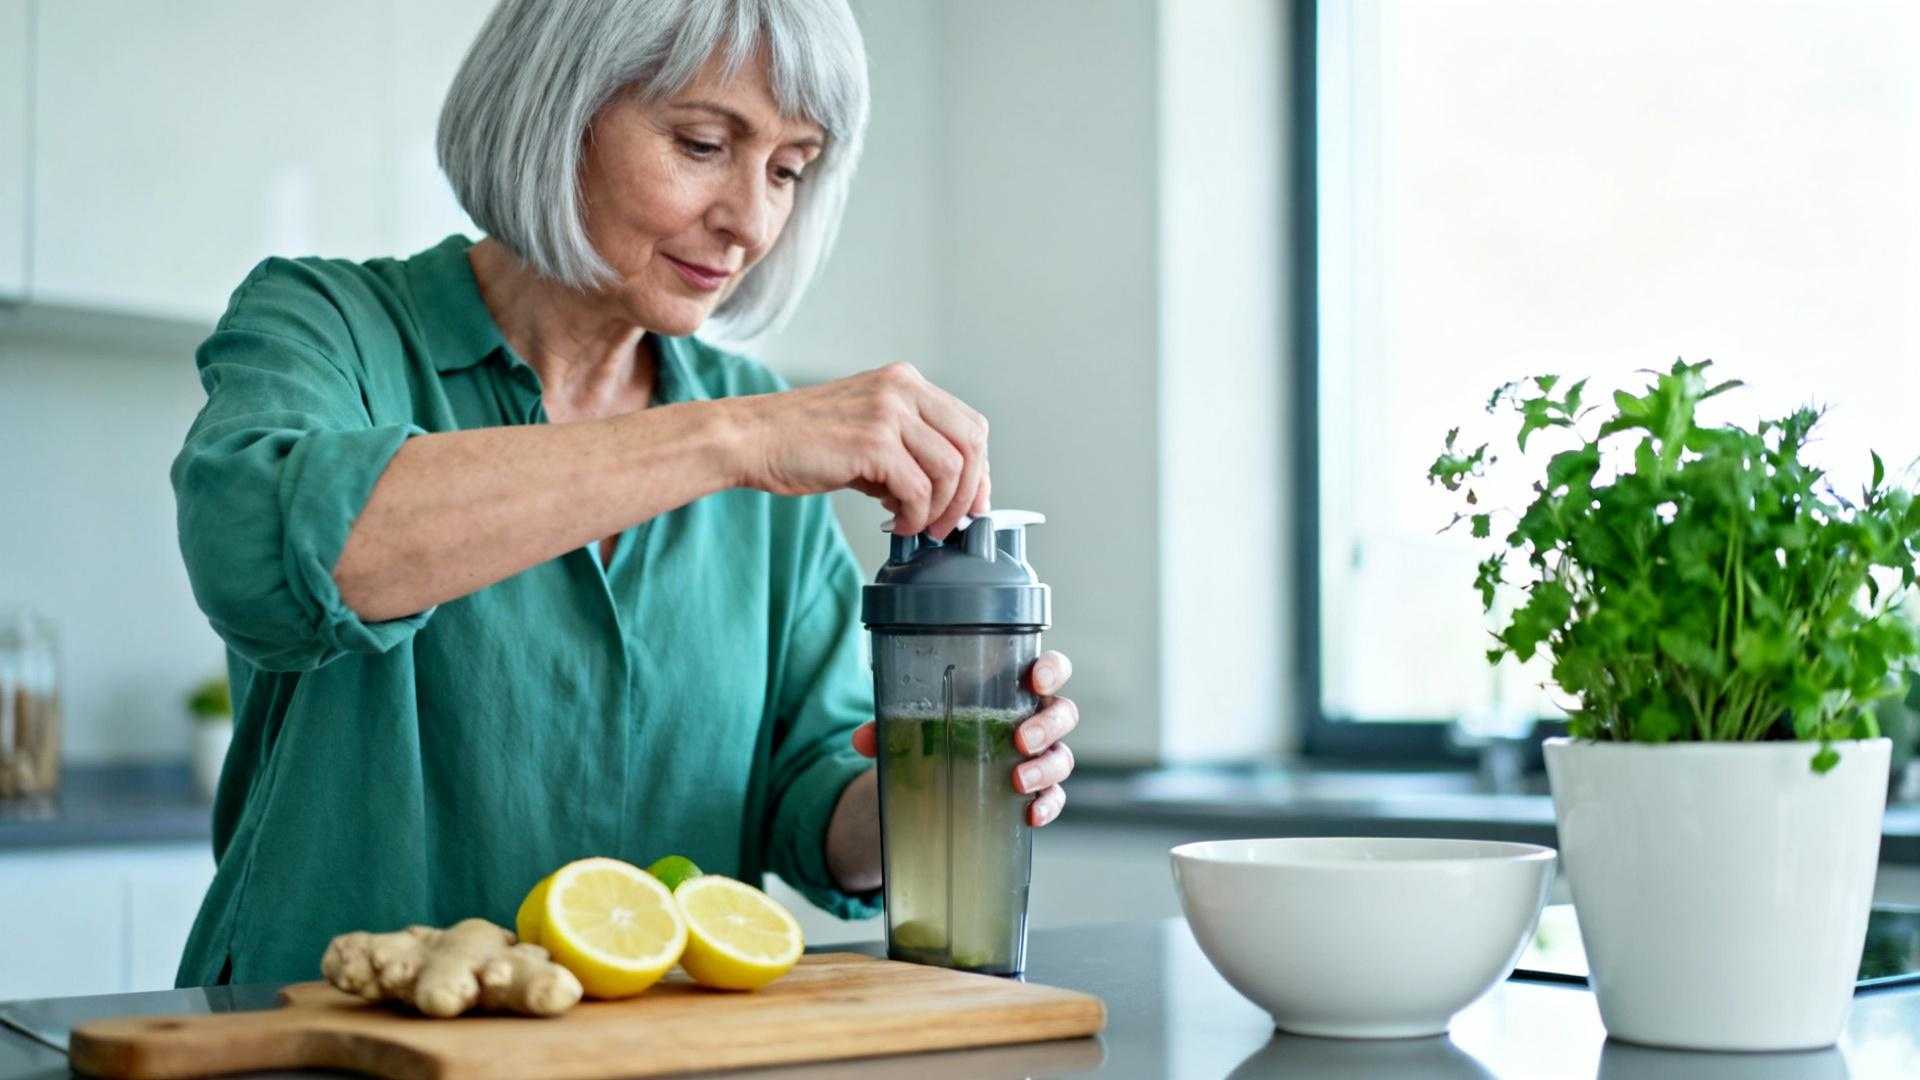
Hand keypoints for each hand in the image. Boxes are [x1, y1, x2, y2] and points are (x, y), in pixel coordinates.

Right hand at [724, 362, 989, 539]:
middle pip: (972, 444)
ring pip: (950, 470)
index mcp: (905, 382)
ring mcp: (889, 413)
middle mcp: (902, 390)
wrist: (751, 439)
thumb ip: (907, 451)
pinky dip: (914, 516)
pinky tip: (895, 525)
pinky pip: (918, 490)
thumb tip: (945, 494)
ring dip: (939, 510)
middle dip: (967, 493)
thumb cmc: (801, 441)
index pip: (969, 425)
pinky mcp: (873, 443)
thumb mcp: (866, 431)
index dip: (979, 471)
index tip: (971, 504)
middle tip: (949, 524)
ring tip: (916, 526)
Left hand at [851, 650, 1077, 827]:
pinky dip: (1048, 806)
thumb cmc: (942, 730)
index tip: (1037, 678)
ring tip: (1018, 781)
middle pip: (1063, 713)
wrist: (940, 778)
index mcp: (1012, 689)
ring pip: (1063, 757)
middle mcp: (1034, 719)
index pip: (1048, 670)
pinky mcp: (1038, 791)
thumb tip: (863, 740)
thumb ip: (890, 724)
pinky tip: (1030, 815)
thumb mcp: (915, 723)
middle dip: (1047, 725)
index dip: (1051, 669)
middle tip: (1020, 739)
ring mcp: (1039, 757)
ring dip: (1046, 768)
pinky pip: (1054, 798)